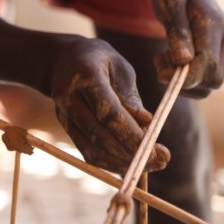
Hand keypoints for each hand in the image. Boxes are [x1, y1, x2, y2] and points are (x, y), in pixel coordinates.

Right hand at [49, 37, 170, 173]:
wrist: (62, 59)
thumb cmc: (100, 60)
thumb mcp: (121, 68)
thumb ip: (131, 97)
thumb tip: (147, 125)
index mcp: (86, 77)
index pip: (108, 112)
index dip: (131, 135)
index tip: (156, 149)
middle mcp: (70, 99)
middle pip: (100, 136)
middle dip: (131, 154)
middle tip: (161, 161)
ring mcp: (64, 116)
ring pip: (92, 150)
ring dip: (123, 163)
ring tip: (152, 165)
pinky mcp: (66, 128)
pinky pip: (87, 153)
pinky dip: (110, 163)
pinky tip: (131, 163)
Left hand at [152, 0, 223, 97]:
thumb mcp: (169, 2)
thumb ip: (177, 30)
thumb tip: (183, 61)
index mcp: (213, 25)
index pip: (208, 65)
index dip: (186, 77)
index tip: (161, 73)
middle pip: (213, 79)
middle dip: (185, 80)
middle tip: (161, 62)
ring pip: (211, 83)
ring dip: (185, 80)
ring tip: (164, 58)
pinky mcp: (218, 51)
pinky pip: (206, 76)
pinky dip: (188, 76)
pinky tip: (171, 58)